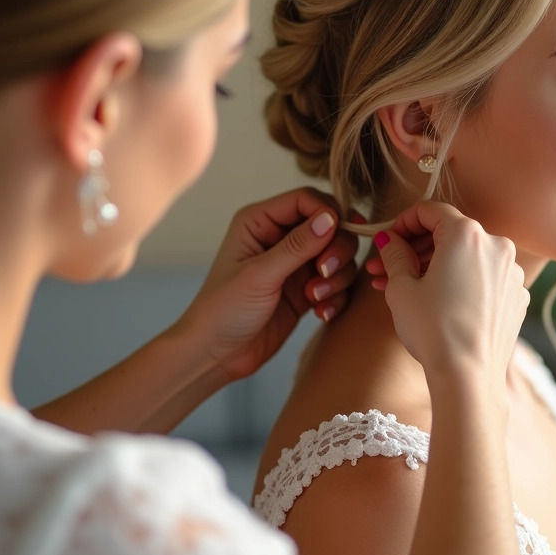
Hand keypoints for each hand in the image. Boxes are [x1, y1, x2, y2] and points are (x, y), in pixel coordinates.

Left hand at [170, 188, 362, 381]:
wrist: (217, 355)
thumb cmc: (224, 310)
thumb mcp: (260, 275)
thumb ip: (297, 246)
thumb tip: (331, 217)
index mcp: (260, 221)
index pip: (307, 199)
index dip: (329, 214)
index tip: (337, 236)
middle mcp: (279, 237)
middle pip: (330, 226)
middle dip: (336, 250)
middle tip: (324, 273)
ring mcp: (295, 264)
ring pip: (338, 255)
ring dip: (336, 277)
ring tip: (315, 299)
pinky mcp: (306, 289)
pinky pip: (337, 282)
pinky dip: (336, 296)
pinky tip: (321, 313)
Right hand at [368, 201, 528, 379]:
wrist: (468, 377)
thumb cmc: (432, 329)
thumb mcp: (401, 287)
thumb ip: (394, 254)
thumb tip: (389, 241)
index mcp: (467, 234)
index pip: (429, 210)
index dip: (402, 222)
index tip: (387, 241)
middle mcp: (496, 246)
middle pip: (449, 234)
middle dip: (414, 249)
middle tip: (385, 268)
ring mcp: (511, 272)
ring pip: (466, 258)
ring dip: (435, 267)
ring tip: (404, 289)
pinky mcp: (516, 297)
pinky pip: (483, 279)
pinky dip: (460, 283)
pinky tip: (437, 303)